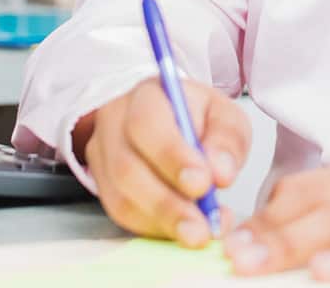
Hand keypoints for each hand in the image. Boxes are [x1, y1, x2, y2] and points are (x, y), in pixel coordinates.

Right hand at [74, 76, 249, 247]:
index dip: (172, 157)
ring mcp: (102, 155)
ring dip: (161, 222)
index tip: (203, 184)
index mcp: (146, 95)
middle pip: (127, 167)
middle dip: (167, 204)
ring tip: (197, 234)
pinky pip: (122, 214)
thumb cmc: (197, 117)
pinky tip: (180, 231)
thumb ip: (226, 141)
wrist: (170, 121)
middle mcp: (115, 123)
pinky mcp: (102, 185)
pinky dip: (154, 228)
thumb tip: (220, 174)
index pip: (146, 124)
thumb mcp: (224, 115)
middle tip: (200, 228)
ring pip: (120, 197)